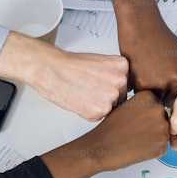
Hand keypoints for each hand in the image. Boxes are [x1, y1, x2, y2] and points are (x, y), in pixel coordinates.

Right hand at [0, 33, 127, 120]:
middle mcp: (120, 80)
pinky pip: (98, 116)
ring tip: (82, 92)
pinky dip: (88, 112)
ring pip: (110, 108)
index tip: (101, 84)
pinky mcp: (100, 110)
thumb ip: (113, 73)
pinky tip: (79, 100)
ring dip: (98, 105)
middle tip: (89, 89)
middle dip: (106, 96)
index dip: (111, 86)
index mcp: (122, 66)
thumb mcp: (100, 61)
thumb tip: (121, 86)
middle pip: (121, 97)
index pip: (125, 84)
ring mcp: (111, 96)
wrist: (51, 69)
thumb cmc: (69, 65)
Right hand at [79, 91, 170, 171]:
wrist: (101, 147)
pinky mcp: (162, 145)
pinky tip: (138, 147)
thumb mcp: (125, 106)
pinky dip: (153, 149)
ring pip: (163, 132)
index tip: (137, 120)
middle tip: (136, 131)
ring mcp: (162, 127)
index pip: (156, 105)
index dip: (147, 115)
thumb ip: (143, 105)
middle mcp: (157, 109)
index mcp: (148, 96)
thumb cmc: (109, 129)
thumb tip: (155, 109)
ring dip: (154, 137)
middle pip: (162, 117)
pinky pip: (162, 147)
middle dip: (153, 125)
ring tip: (135, 139)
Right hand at [119, 20, 176, 103]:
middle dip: (162, 93)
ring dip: (150, 91)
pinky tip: (139, 69)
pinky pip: (140, 94)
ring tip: (147, 71)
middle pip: (171, 100)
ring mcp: (163, 83)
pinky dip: (137, 85)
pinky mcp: (144, 84)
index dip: (175, 92)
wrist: (142, 24)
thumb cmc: (159, 37)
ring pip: (155, 100)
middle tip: (155, 76)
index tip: (168, 86)